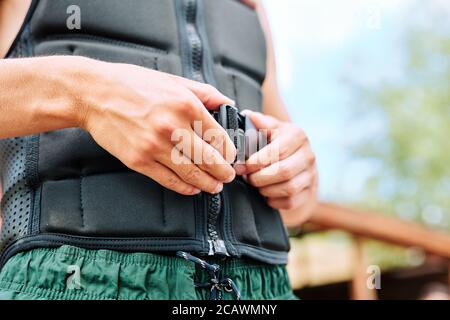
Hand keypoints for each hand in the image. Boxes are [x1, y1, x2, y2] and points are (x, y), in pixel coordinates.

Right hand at [75, 57, 236, 194]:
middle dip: (224, 172)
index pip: (219, 137)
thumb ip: (204, 93)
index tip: (231, 157)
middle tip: (228, 177)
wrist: (92, 94)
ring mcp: (154, 146)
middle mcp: (173, 127)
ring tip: (215, 186)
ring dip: (208, 184)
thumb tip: (228, 104)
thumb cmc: (133, 84)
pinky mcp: (138, 161)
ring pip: (191, 174)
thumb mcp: (173, 80)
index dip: (229, 152)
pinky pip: (169, 180)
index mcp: (186, 105)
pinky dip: (185, 188)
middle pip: (209, 160)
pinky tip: (193, 188)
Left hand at [237, 111, 317, 214]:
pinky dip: (273, 200)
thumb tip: (248, 116)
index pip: (278, 151)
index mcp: (297, 135)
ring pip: (288, 188)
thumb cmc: (276, 143)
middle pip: (284, 171)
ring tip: (255, 184)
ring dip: (265, 189)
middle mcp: (308, 155)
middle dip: (259, 177)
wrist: (296, 161)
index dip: (256, 161)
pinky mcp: (309, 192)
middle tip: (246, 178)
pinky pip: (290, 202)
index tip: (240, 166)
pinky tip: (265, 193)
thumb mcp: (269, 128)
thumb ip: (258, 122)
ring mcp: (311, 175)